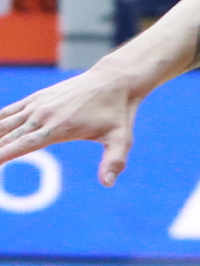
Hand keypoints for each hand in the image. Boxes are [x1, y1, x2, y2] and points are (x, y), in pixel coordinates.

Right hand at [0, 70, 141, 186]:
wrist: (113, 81)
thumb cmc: (118, 112)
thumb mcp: (122, 139)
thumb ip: (114, 161)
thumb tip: (107, 184)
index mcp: (59, 128)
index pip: (23, 145)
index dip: (3, 155)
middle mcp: (43, 115)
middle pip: (8, 136)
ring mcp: (37, 105)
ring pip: (4, 123)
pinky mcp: (36, 98)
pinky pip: (9, 111)